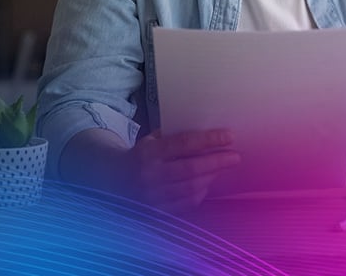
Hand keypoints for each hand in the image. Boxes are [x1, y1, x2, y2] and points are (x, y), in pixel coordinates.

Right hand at [124, 129, 240, 212]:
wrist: (111, 181)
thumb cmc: (140, 156)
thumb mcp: (151, 140)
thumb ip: (174, 136)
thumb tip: (208, 134)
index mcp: (148, 153)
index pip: (184, 144)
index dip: (209, 140)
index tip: (229, 136)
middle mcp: (149, 176)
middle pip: (191, 169)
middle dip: (217, 162)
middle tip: (235, 156)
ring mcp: (152, 197)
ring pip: (190, 188)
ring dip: (211, 177)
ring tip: (223, 167)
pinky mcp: (155, 213)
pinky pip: (185, 205)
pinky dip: (200, 193)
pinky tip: (207, 183)